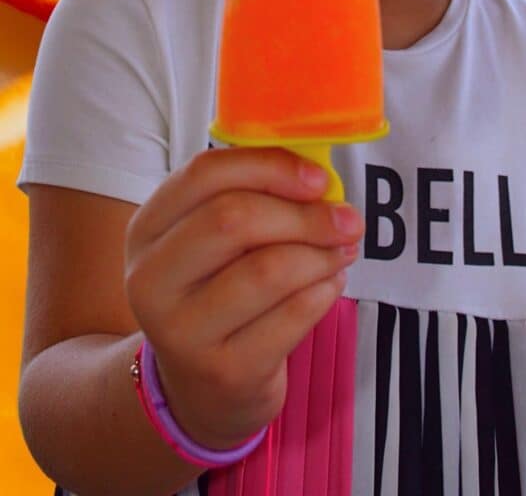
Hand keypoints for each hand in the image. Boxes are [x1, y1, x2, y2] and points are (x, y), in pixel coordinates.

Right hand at [124, 146, 363, 449]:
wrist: (203, 389)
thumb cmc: (219, 290)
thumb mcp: (213, 240)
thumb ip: (252, 197)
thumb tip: (319, 179)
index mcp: (147, 229)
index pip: (204, 174)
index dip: (268, 166)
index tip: (318, 177)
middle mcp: (150, 279)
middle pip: (233, 220)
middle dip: (304, 214)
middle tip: (347, 219)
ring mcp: (182, 332)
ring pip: (268, 269)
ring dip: (321, 254)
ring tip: (343, 250)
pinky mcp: (224, 372)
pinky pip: (292, 316)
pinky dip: (324, 292)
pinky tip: (330, 284)